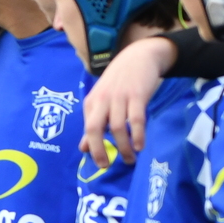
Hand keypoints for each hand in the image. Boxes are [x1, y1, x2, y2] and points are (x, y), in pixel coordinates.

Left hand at [79, 36, 175, 166]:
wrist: (139, 56)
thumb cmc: (119, 82)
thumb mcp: (102, 100)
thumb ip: (93, 123)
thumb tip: (82, 149)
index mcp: (91, 102)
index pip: (88, 129)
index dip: (92, 148)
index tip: (100, 163)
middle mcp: (102, 100)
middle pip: (94, 129)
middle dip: (98, 150)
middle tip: (106, 166)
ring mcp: (119, 97)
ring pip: (117, 127)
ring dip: (124, 147)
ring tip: (130, 159)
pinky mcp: (137, 95)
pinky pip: (136, 119)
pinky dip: (137, 135)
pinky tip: (141, 145)